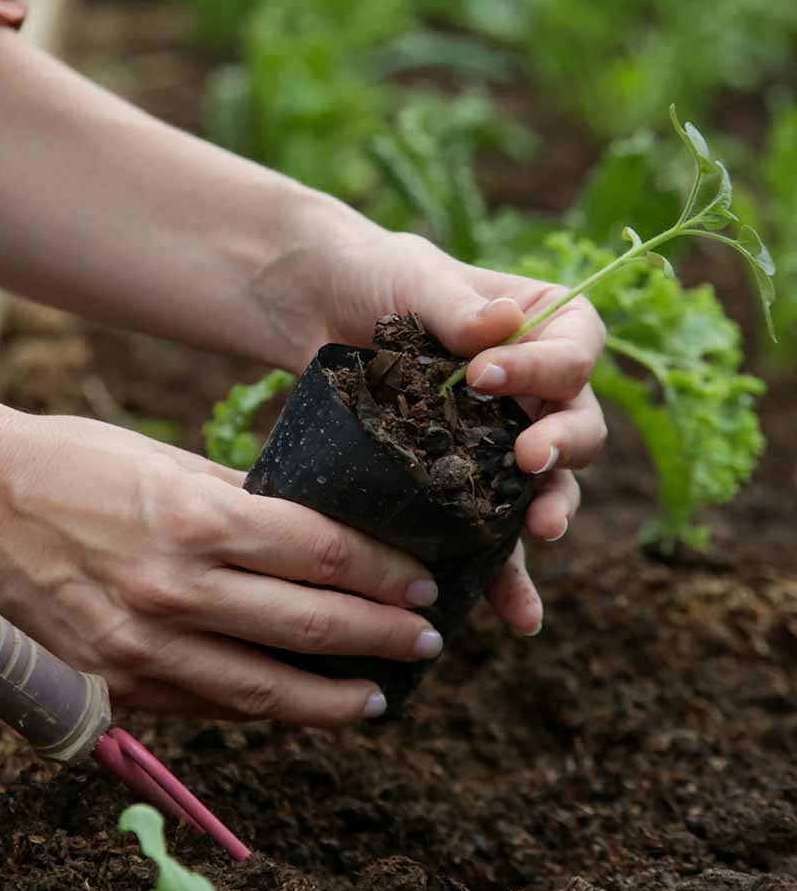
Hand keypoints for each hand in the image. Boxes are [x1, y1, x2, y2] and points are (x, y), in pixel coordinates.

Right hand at [0, 409, 449, 725]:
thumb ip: (238, 500)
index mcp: (195, 518)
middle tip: (426, 640)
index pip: (323, 553)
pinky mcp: (108, 682)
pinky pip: (203, 706)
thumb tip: (309, 528)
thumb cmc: (66, 463)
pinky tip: (293, 708)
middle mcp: (176, 588)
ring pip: (264, 690)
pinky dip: (258, 712)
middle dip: (382, 636)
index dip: (384, 572)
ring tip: (379, 697)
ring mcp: (140, 645)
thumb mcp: (161, 460)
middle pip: (310, 624)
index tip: (421, 581)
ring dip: (334, 698)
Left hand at [252, 230, 607, 634]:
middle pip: (577, 425)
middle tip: (529, 460)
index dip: (547, 368)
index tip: (485, 376)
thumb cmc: (372, 275)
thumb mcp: (412, 276)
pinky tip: (515, 614)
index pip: (576, 349)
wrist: (314, 310)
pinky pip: (494, 532)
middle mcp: (534, 387)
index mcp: (541, 324)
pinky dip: (507, 573)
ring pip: (546, 486)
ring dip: (550, 511)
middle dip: (562, 447)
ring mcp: (500, 439)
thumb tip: (503, 324)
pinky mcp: (459, 482)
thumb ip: (457, 304)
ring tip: (539, 532)